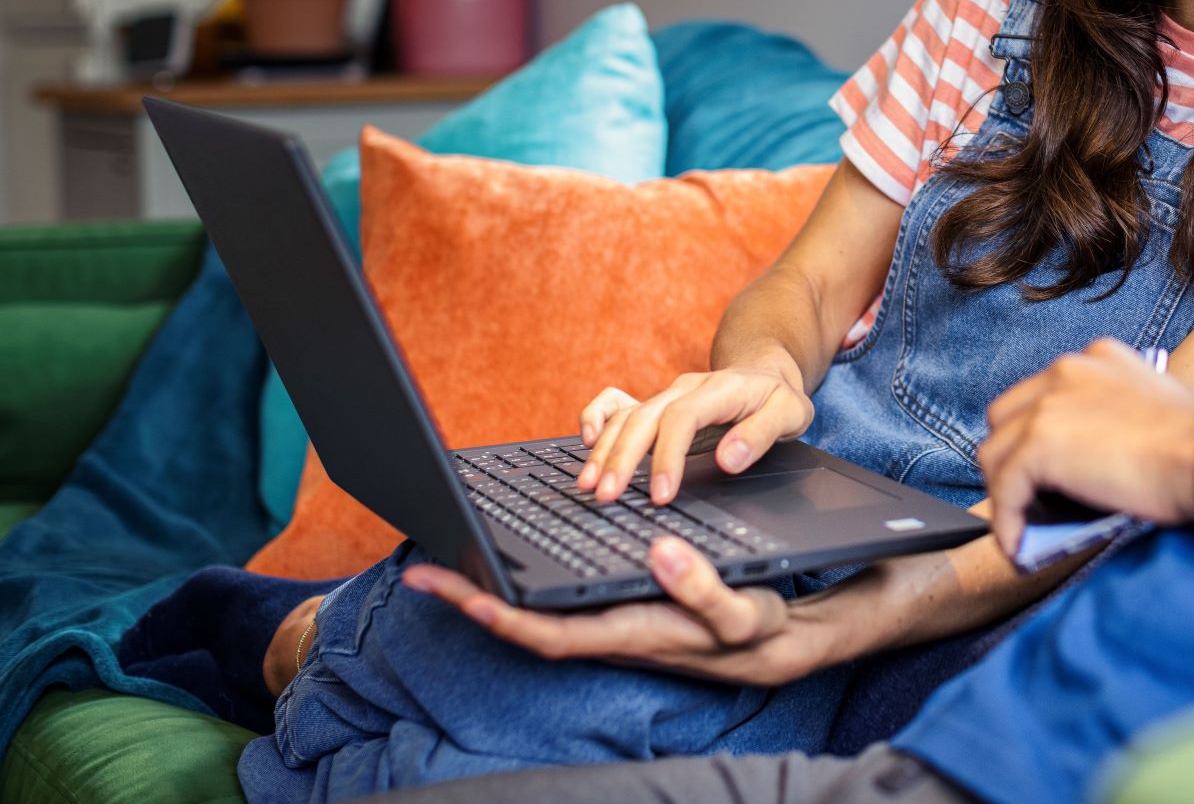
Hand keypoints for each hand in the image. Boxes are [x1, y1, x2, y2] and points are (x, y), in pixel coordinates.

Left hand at [401, 538, 827, 685]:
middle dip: (470, 601)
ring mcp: (606, 626)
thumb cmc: (754, 628)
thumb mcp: (741, 610)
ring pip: (533, 614)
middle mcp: (607, 634)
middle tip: (420, 573)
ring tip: (445, 564)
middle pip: (523, 625)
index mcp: (630, 632)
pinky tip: (504, 567)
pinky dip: (519, 587)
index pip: (550, 632)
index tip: (461, 595)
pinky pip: (552, 604)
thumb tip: (660, 550)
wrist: (771, 646)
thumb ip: (704, 587)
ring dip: (487, 594)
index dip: (503, 617)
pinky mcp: (612, 613)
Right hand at [576, 354, 814, 503]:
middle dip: (622, 457)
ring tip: (588, 485)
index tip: (660, 493)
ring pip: (627, 416)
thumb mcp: (790, 413)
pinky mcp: (656, 406)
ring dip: (604, 449)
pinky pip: (618, 405)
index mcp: (719, 388)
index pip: (683, 418)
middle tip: (607, 495)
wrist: (765, 373)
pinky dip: (597, 418)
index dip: (667, 455)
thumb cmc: (777, 398)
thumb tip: (729, 458)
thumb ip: (762, 434)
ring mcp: (666, 395)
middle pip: (645, 417)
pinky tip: (585, 441)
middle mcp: (685, 388)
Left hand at [980, 339, 1193, 557]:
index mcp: (1095, 359)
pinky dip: (1008, 522)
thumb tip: (1079, 467)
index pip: (1040, 397)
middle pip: (1006, 418)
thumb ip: (1108, 423)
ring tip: (1024, 526)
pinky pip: (1005, 489)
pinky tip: (1021, 546)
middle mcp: (1067, 370)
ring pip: (995, 453)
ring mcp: (1049, 404)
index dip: (1035, 439)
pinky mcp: (1039, 442)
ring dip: (1007, 492)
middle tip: (1030, 499)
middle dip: (1011, 460)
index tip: (1043, 474)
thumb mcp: (1149, 413)